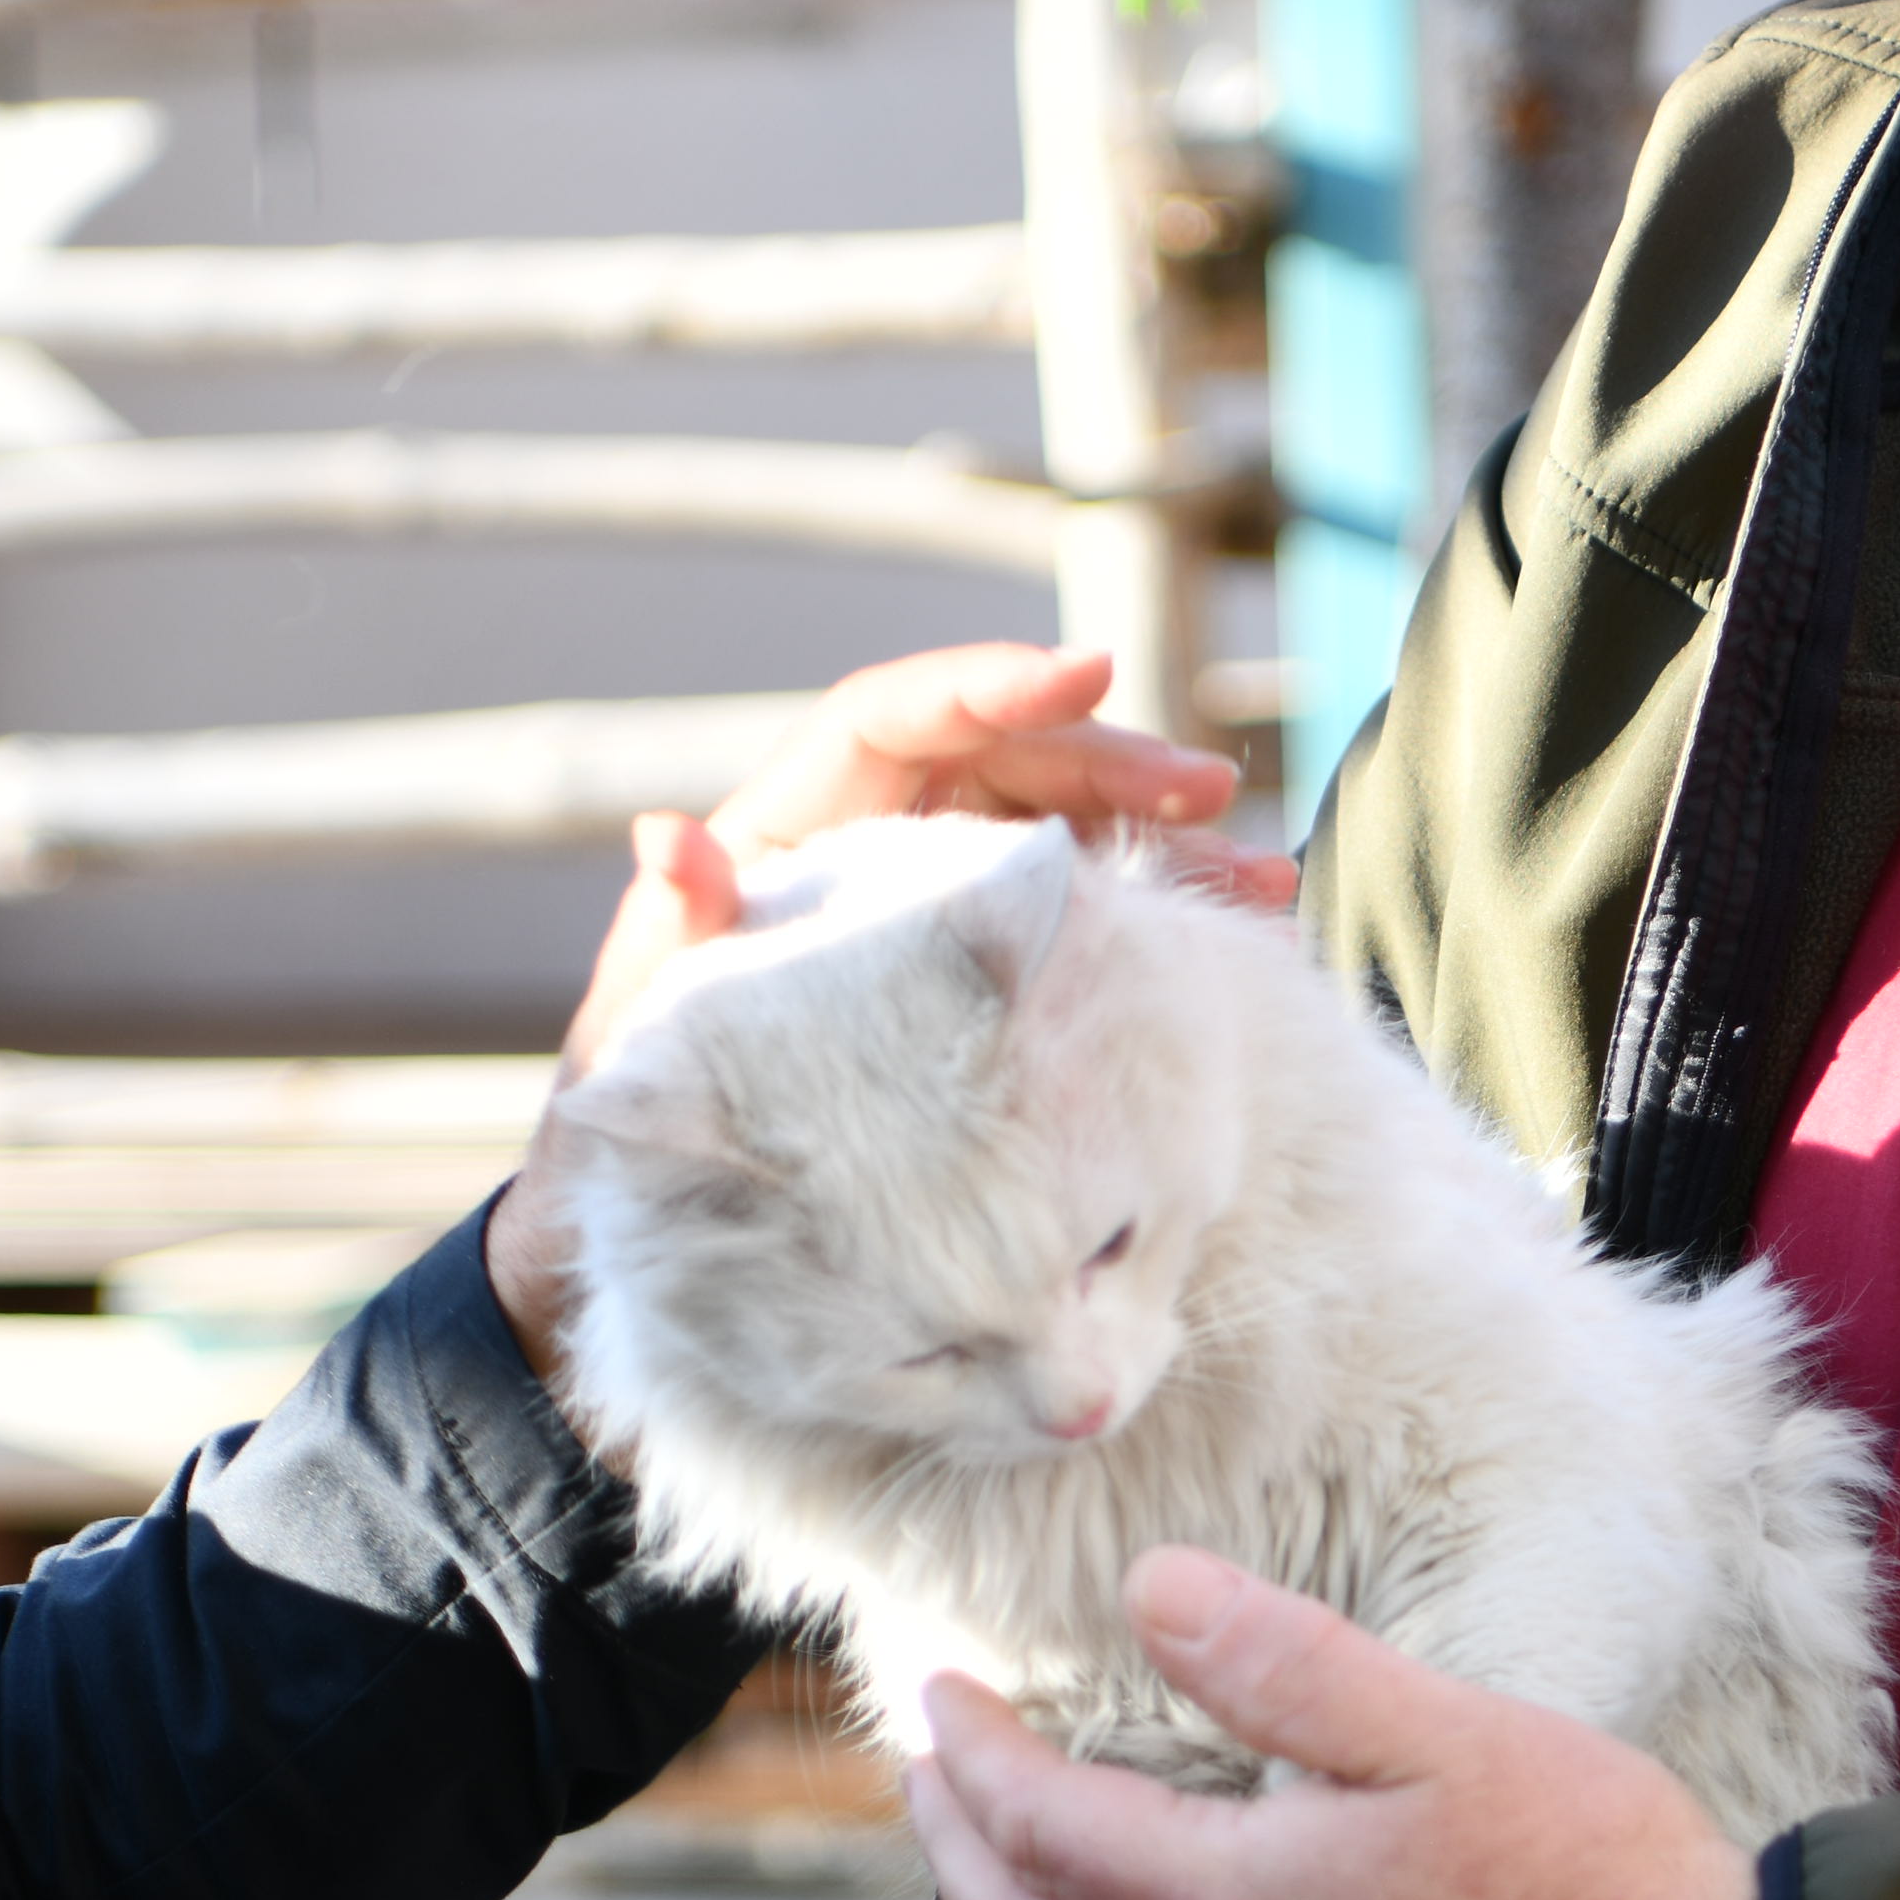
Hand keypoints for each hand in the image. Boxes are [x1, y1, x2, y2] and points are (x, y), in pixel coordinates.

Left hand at [487, 643, 1267, 1371]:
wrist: (659, 1224)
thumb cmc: (637, 1118)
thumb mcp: (644, 1028)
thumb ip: (670, 933)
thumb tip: (664, 835)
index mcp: (788, 831)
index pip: (896, 718)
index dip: (988, 682)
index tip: (1087, 675)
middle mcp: (871, 848)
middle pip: (1007, 761)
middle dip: (1114, 763)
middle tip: (1209, 794)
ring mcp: (936, 908)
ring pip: (1065, 833)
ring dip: (1167, 848)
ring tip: (1262, 883)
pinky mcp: (984, 975)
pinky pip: (1082, 921)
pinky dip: (1160, 926)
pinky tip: (1240, 946)